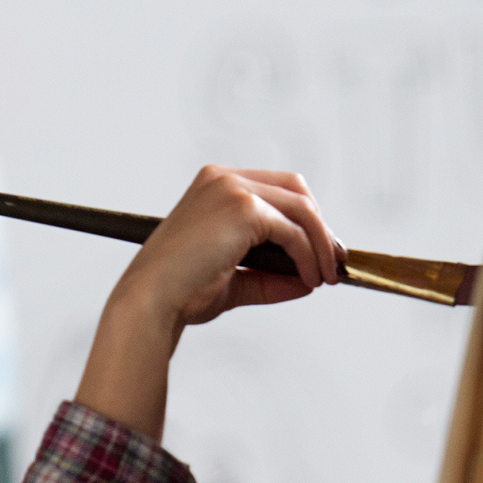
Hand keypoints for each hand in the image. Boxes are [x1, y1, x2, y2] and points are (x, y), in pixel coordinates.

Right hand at [117, 165, 341, 332]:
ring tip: (326, 277)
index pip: (275, 190)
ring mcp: (232, 189)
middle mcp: (223, 179)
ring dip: (321, 244)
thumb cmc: (178, 294)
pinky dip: (308, 255)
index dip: (303, 220)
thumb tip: (307, 280)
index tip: (319, 252)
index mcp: (214, 187)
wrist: (150, 302)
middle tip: (332, 263)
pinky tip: (309, 279)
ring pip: (301, 208)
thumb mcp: (232, 281)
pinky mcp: (243, 208)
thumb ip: (269, 276)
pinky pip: (293, 230)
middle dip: (319, 226)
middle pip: (295, 189)